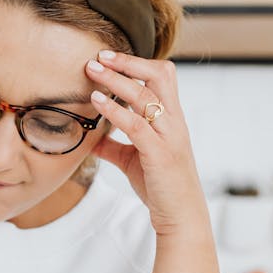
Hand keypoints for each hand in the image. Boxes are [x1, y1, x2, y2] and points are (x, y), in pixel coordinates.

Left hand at [85, 49, 209, 237]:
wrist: (180, 217)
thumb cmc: (160, 187)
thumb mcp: (133, 161)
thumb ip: (114, 146)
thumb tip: (91, 138)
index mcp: (171, 119)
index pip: (162, 77)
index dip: (137, 63)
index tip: (109, 57)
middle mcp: (174, 123)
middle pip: (159, 76)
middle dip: (128, 62)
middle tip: (99, 55)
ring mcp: (169, 137)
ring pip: (145, 97)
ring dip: (116, 80)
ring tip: (91, 70)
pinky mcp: (160, 155)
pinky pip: (136, 125)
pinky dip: (114, 110)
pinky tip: (96, 102)